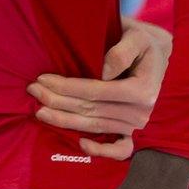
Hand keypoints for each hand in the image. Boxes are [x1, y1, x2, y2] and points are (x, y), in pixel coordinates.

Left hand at [28, 16, 171, 158]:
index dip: (67, 87)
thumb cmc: (142, 42)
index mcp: (142, 90)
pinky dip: (102, 150)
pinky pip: (120, 148)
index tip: (42, 79)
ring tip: (40, 111)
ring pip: (95, 125)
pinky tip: (81, 144)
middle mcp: (140, 112)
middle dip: (58, 101)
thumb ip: (121, 53)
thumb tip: (103, 72)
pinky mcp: (132, 130)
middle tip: (32, 91)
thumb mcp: (137, 37)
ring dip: (65, 120)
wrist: (156, 54)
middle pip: (91, 109)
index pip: (96, 91)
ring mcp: (136, 124)